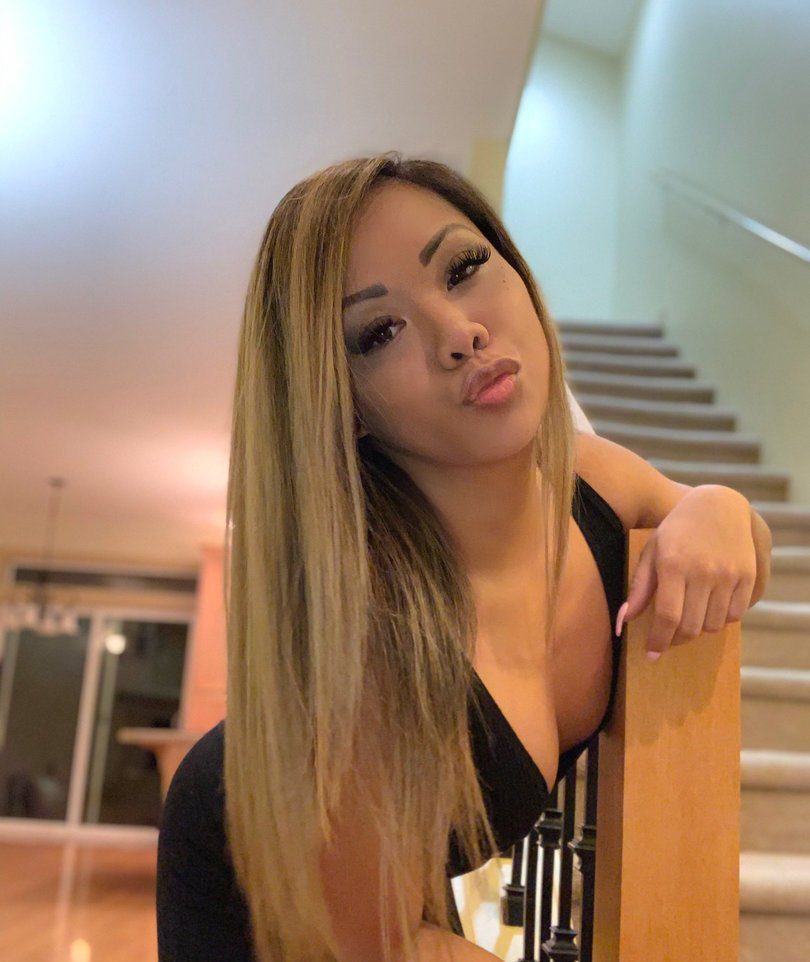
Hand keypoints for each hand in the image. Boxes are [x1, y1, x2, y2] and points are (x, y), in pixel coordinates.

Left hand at [615, 486, 757, 660]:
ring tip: (688, 620)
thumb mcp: (652, 551)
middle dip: (676, 640)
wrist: (718, 506)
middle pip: (690, 627)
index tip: (651, 655)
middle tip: (667, 641)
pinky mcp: (747, 576)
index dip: (658, 641)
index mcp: (674, 565)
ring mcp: (728, 574)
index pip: (667, 617)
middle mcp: (703, 571)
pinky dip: (721, 620)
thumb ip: (640, 586)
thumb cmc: (678, 530)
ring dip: (698, 630)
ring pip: (713, 625)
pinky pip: (735, 615)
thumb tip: (625, 619)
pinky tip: (709, 610)